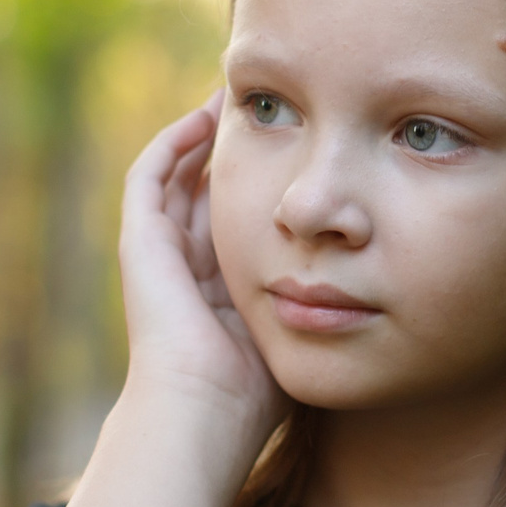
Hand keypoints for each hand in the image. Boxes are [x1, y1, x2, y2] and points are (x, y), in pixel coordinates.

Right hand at [115, 93, 286, 460]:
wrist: (205, 410)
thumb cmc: (259, 390)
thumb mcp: (300, 328)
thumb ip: (321, 300)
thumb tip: (367, 278)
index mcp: (222, 288)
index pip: (241, 219)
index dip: (264, 182)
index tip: (299, 148)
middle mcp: (188, 266)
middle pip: (207, 187)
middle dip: (233, 147)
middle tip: (268, 107)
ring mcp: (159, 252)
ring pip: (176, 174)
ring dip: (202, 134)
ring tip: (233, 96)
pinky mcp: (139, 242)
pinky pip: (149, 175)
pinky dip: (173, 142)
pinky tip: (205, 117)